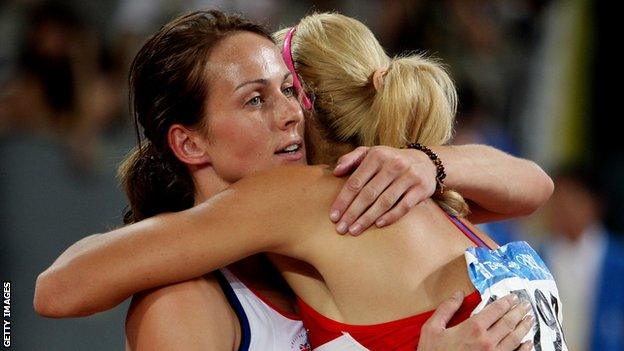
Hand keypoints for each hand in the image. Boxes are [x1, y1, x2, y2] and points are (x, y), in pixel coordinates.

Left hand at [330, 146, 436, 234]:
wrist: (424, 161)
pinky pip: (403, 206)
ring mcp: (408, 176)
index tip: (333, 216)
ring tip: (355, 230)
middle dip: (352, 213)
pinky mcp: (421, 188)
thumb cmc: (389, 160)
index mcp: (377, 156)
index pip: (355, 182)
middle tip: (341, 228)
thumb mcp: (370, 153)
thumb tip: (336, 171)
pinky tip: (378, 225)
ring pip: (384, 202)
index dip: (343, 200)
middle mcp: (393, 164)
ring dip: (368, 218)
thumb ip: (351, 159)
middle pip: (368, 194)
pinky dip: (391, 216)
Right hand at [417, 292, 534, 350]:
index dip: (506, 302)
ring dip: (524, 327)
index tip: (513, 297)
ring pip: (515, 338)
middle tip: (525, 305)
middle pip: (508, 322)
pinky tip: (528, 343)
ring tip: (530, 319)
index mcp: (473, 328)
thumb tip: (458, 294)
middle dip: (518, 312)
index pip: (495, 310)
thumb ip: (446, 309)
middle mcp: (487, 341)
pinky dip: (524, 348)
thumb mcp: (432, 328)